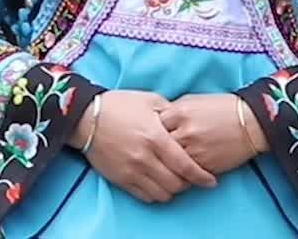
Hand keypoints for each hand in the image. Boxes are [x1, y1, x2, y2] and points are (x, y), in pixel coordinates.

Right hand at [72, 90, 216, 202]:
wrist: (86, 118)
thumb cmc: (120, 105)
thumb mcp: (151, 100)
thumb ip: (172, 113)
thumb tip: (187, 123)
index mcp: (156, 138)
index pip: (185, 166)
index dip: (201, 177)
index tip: (211, 181)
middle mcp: (145, 158)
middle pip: (176, 184)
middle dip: (188, 184)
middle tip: (192, 177)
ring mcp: (131, 171)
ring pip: (161, 194)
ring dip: (172, 191)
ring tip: (175, 181)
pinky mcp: (120, 179)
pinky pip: (144, 196)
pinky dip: (156, 194)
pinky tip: (159, 184)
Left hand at [160, 93, 266, 175]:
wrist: (251, 122)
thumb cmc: (222, 108)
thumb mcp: (194, 100)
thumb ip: (174, 111)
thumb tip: (157, 122)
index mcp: (180, 112)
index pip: (152, 125)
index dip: (150, 131)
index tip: (149, 135)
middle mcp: (184, 132)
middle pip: (158, 148)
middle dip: (155, 152)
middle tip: (152, 155)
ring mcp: (194, 151)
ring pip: (169, 165)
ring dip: (166, 167)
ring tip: (164, 167)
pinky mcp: (204, 166)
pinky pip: (185, 175)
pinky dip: (181, 175)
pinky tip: (180, 173)